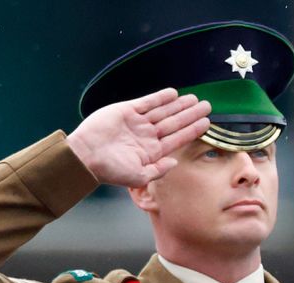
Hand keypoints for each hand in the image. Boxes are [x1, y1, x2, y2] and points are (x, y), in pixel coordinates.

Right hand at [66, 88, 210, 187]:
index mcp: (150, 152)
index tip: (207, 123)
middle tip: (207, 106)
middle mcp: (146, 136)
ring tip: (195, 99)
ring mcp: (137, 122)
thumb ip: (157, 171)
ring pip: (163, 111)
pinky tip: (174, 94)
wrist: (85, 155)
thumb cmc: (108, 170)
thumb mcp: (137, 177)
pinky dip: (160, 98)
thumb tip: (174, 163)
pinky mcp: (126, 111)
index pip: (176, 139)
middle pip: (174, 123)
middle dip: (190, 114)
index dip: (192, 131)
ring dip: (179, 105)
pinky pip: (147, 102)